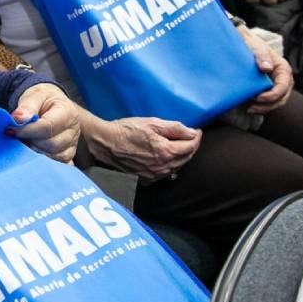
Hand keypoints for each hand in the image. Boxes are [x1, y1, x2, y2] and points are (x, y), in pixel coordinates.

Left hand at [6, 83, 82, 163]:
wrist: (48, 103)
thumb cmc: (41, 99)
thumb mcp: (34, 95)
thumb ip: (27, 106)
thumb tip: (17, 118)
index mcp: (68, 112)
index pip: (48, 126)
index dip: (28, 130)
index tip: (11, 129)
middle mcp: (74, 130)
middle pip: (52, 144)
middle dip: (31, 142)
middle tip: (16, 137)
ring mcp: (72, 145)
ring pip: (54, 157)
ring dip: (35, 152)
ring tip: (23, 142)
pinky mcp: (67, 155)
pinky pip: (57, 165)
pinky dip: (43, 161)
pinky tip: (32, 153)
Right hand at [84, 117, 200, 182]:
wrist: (106, 142)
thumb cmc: (127, 130)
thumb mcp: (152, 123)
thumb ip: (175, 128)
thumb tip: (192, 132)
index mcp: (167, 152)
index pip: (191, 146)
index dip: (196, 137)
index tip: (197, 130)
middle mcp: (163, 167)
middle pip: (186, 158)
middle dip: (190, 147)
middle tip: (189, 137)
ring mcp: (154, 175)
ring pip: (176, 167)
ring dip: (180, 157)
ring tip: (178, 145)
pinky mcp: (146, 179)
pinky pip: (164, 173)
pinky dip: (168, 166)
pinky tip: (164, 158)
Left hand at [234, 25, 293, 113]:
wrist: (245, 44)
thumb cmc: (252, 45)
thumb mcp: (256, 47)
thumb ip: (261, 56)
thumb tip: (266, 68)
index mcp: (283, 69)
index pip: (283, 87)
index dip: (272, 95)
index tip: (257, 97)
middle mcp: (283, 80)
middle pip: (280, 99)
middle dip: (267, 105)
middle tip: (250, 106)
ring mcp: (276, 86)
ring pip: (275, 103)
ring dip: (263, 109)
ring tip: (249, 108)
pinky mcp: (267, 91)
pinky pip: (267, 103)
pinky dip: (259, 107)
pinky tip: (248, 107)